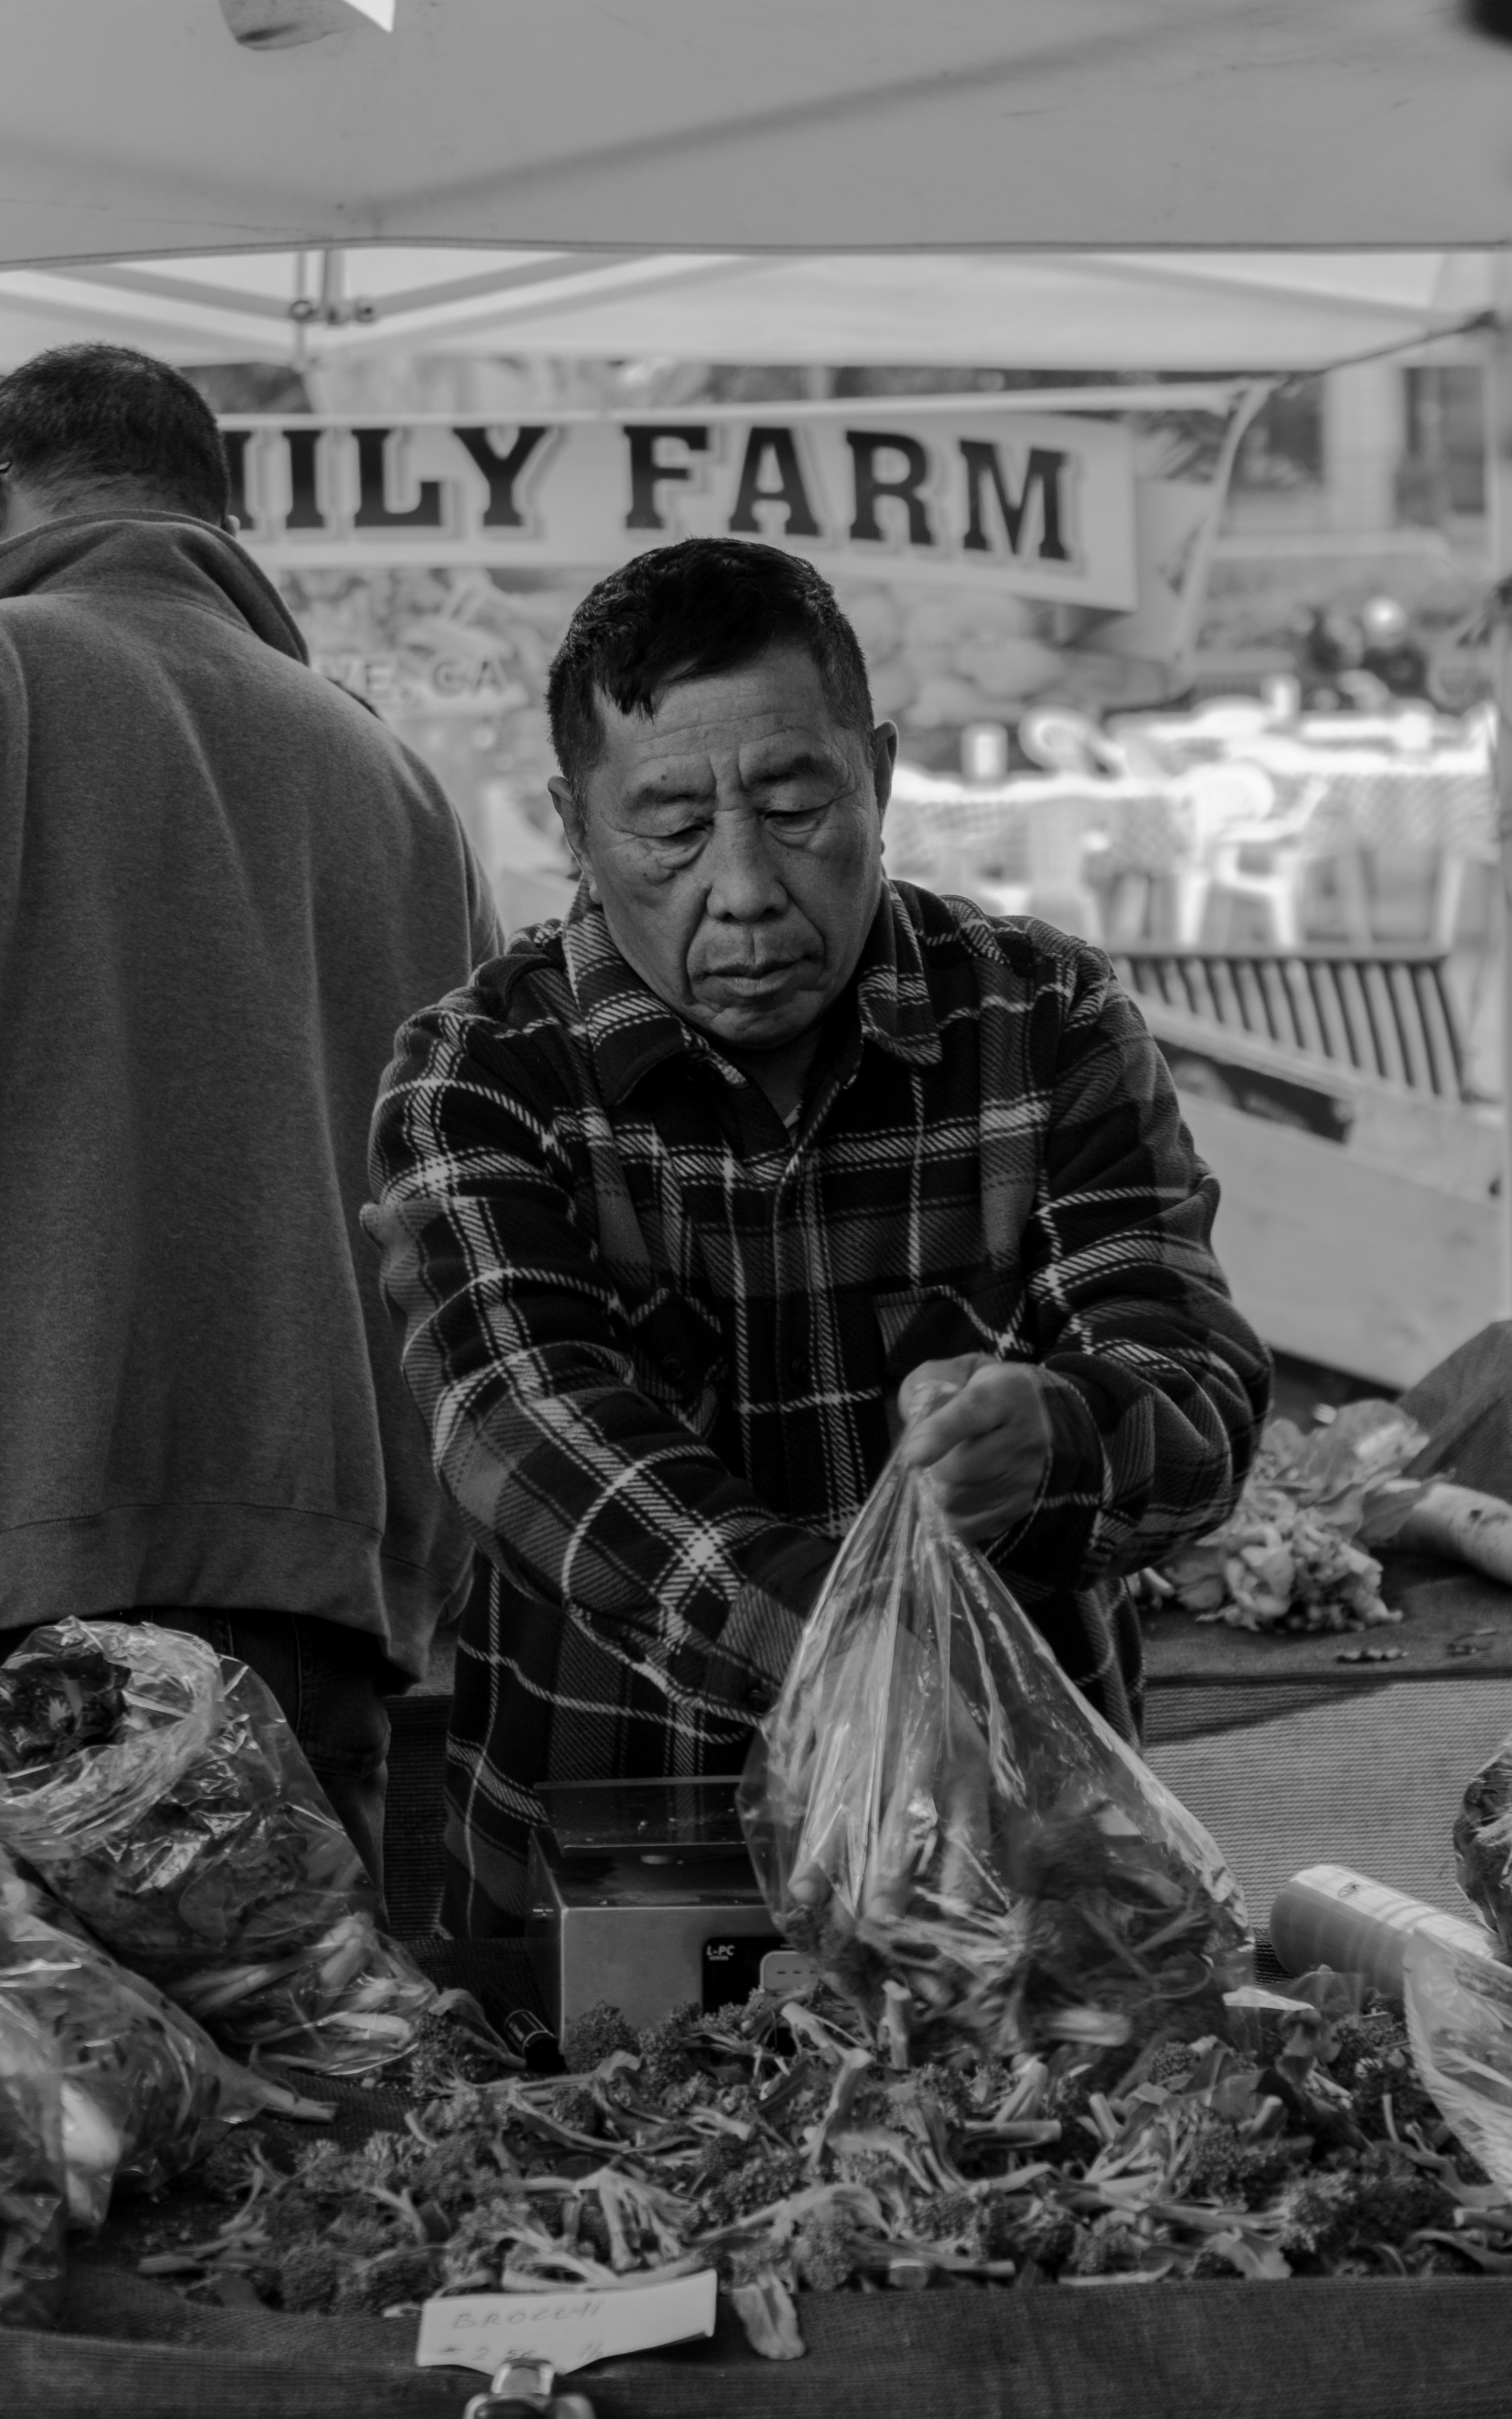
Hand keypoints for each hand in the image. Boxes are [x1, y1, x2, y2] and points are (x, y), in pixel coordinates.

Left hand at [897, 1353, 1051, 1543]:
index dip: (940, 1434)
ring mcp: (1027, 1476)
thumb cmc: (982, 1394)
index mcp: (1006, 1393)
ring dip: (940, 1491)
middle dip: (933, 1467)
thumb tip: (912, 1419)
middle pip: (961, 1468)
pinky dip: (954, 1515)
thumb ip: (926, 1385)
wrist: (1034, 1417)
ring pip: (960, 1500)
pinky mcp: (1021, 1506)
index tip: (913, 1454)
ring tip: (945, 1474)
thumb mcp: (956, 1373)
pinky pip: (971, 1525)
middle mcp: (1025, 1435)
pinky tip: (958, 1495)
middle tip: (931, 1458)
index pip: (972, 1412)